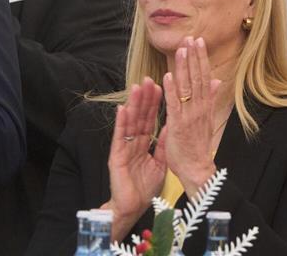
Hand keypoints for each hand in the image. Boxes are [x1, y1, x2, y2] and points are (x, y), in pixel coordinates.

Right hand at [107, 77, 164, 241]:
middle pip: (140, 116)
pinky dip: (121, 123)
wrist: (132, 207)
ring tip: (136, 87)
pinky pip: (119, 136)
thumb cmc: (144, 188)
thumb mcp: (160, 164)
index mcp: (144, 144)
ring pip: (130, 122)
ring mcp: (124, 147)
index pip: (150, 119)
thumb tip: (170, 127)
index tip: (160, 86)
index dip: (154, 104)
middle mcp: (133, 142)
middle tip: (148, 79)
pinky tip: (122, 109)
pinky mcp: (116, 155)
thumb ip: (163, 145)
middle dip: (144, 98)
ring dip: (133, 104)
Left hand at [161, 37, 220, 198]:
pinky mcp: (178, 125)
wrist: (198, 169)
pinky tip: (168, 76)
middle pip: (197, 78)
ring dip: (184, 67)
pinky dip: (171, 90)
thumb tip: (216, 80)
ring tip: (182, 49)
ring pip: (187, 87)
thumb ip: (210, 98)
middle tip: (192, 38)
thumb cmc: (197, 145)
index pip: (204, 77)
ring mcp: (189, 116)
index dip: (201, 59)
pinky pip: (174, 104)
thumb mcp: (207, 118)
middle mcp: (199, 108)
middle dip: (194, 57)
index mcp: (205, 106)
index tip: (198, 42)